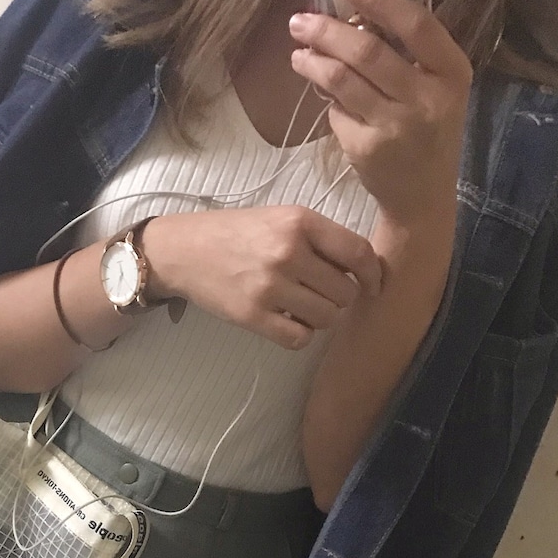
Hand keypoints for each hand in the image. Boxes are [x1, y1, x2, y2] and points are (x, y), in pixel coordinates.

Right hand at [142, 206, 381, 351]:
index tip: (372, 286)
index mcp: (299, 222)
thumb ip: (320, 238)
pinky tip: (289, 321)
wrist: (184, 250)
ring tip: (302, 306)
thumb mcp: (281, 218)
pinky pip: (299, 338)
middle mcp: (288, 252)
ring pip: (326, 317)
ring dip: (321, 317)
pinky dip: (301, 334)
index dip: (373, 275)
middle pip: (345, 292)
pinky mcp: (253, 316)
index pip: (358, 253)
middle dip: (340, 298)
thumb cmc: (237, 233)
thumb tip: (360, 271)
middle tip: (321, 294)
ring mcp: (270, 287)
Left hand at [288, 0, 472, 229]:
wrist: (422, 198)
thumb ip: (410, 55)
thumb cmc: (427, 134)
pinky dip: (328, 101)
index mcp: (451, 74)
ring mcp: (395, 128)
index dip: (380, 0)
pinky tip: (325, 97)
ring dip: (313, 62)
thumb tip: (356, 14)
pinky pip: (337, 113)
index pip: (415, 26)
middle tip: (300, 21)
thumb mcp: (436, 90)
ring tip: (299, 53)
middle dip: (327, 31)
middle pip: (367, 51)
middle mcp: (427, 100)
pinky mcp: (367, 150)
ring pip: (342, 81)